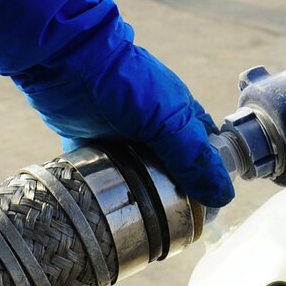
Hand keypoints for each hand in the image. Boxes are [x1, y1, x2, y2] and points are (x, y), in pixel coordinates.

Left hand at [0, 0, 234, 208]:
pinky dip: (102, 186)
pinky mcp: (88, 138)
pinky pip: (100, 169)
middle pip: (168, 165)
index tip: (206, 210)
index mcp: (177, 114)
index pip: (204, 149)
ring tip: (137, 227)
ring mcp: (119, 131)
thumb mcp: (166, 120)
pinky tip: (104, 207)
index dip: (209, 176)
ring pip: (135, 170)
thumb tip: (223, 195)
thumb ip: (193, 157)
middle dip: (171, 192)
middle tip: (170, 228)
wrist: (62, 57)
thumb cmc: (122, 81)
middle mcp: (151, 123)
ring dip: (136, 193)